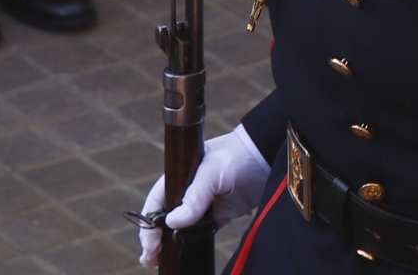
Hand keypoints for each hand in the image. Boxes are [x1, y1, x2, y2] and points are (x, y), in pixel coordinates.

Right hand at [138, 126, 269, 268]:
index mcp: (181, 175)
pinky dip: (190, 244)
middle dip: (155, 238)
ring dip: (170, 244)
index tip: (150, 243)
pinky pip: (200, 233)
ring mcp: (204, 203)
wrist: (267, 156)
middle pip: (165, 217)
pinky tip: (184, 256)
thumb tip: (172, 222)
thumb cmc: (238, 154)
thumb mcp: (214, 171)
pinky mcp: (219, 214)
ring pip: (181, 228)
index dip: (149, 222)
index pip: (157, 201)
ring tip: (159, 262)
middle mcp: (189, 190)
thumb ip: (195, 196)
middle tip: (151, 259)